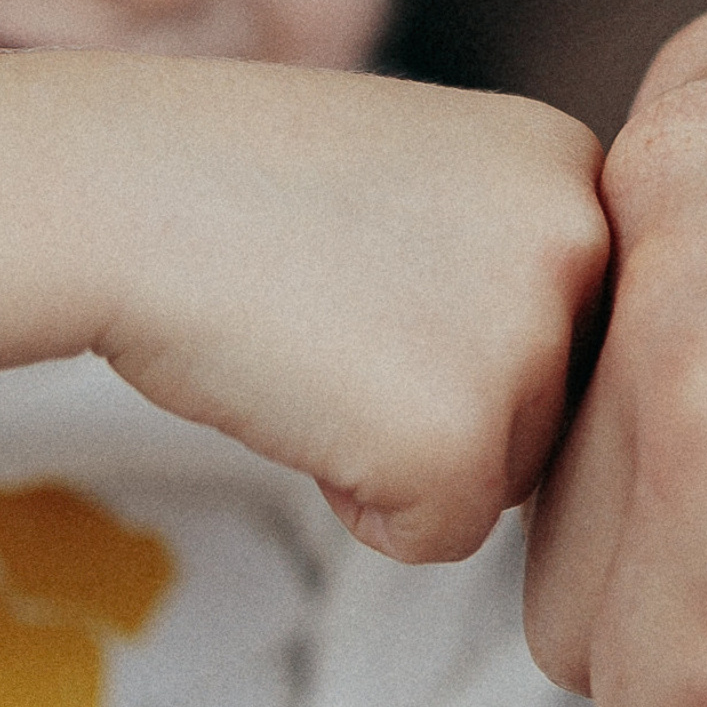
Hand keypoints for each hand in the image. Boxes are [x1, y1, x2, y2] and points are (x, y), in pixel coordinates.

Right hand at [86, 62, 610, 561]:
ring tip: (317, 340)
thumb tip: (558, 380)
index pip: (578, 320)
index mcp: (576, 167)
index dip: (463, 325)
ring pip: (509, 476)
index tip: (375, 269)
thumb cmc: (244, 183)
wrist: (123, 192)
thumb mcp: (428, 176)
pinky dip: (361, 502)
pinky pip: (441, 539)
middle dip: (445, 395)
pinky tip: (299, 397)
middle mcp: (583, 246)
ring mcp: (531, 343)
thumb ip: (514, 259)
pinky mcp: (461, 445)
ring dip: (407, 445)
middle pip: (556, 406)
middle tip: (337, 307)